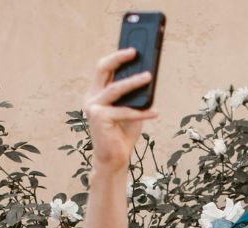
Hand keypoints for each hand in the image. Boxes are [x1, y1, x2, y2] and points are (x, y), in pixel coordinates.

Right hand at [85, 48, 159, 171]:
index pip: (104, 68)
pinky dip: (141, 112)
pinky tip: (155, 112)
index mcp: (97, 93)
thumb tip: (148, 74)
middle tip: (135, 52)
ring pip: (115, 88)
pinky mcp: (99, 119)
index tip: (133, 49)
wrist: (114, 158)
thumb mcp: (131, 108)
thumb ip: (135, 94)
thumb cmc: (123, 133)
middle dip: (119, 58)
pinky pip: (125, 111)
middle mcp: (92, 98)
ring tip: (149, 76)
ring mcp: (93, 107)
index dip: (117, 56)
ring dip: (133, 82)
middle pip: (103, 69)